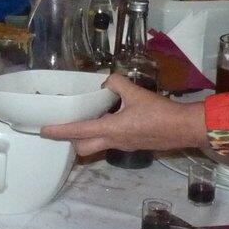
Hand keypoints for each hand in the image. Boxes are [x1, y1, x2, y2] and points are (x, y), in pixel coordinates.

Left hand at [41, 74, 207, 154]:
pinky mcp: (133, 145)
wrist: (185, 128)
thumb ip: (117, 83)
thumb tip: (107, 81)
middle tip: (64, 126)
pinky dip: (103, 134)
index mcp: (111, 129)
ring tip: (84, 120)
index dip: (59, 131)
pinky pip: (110, 142)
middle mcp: (113, 142)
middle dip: (70, 140)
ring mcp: (123, 146)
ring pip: (97, 146)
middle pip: (83, 148)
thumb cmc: (161, 112)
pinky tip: (108, 119)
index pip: (78, 132)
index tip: (43, 131)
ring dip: (87, 137)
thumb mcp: (136, 92)